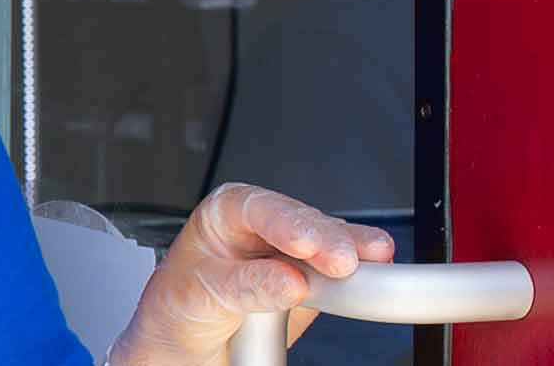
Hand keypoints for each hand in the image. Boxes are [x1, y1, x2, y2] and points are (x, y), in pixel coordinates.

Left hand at [107, 183, 395, 364]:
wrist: (188, 346)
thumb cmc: (179, 308)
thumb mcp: (201, 294)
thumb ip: (244, 286)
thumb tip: (289, 281)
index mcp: (225, 214)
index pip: (256, 207)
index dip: (284, 222)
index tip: (303, 244)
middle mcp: (264, 227)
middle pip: (303, 222)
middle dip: (326, 239)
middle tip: (342, 262)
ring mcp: (293, 254)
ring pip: (332, 242)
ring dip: (353, 251)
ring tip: (366, 265)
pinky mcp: (316, 282)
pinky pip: (344, 273)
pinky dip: (362, 274)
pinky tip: (374, 273)